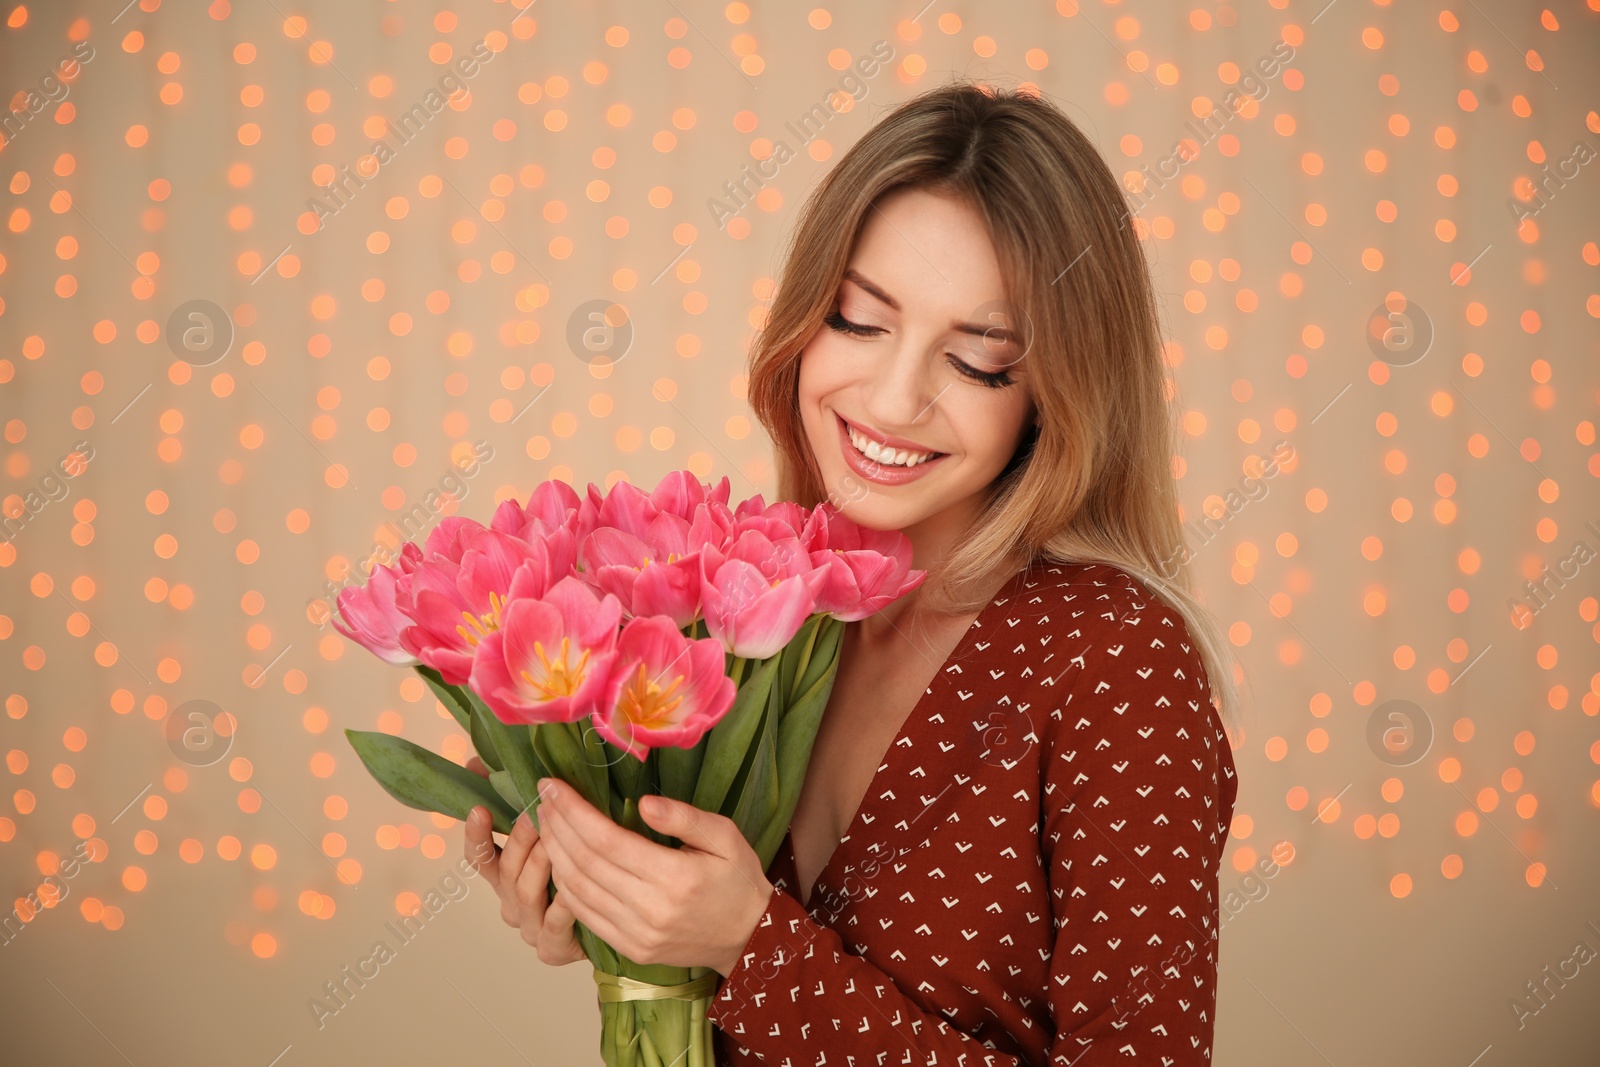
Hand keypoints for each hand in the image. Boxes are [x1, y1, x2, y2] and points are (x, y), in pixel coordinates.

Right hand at [462, 756, 585, 967]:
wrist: (617, 924)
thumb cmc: (585, 870)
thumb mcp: (555, 830)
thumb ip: (519, 797)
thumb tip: (476, 760)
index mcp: (507, 876)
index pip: (479, 856)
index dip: (476, 835)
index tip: (479, 809)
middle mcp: (512, 902)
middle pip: (506, 869)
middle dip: (520, 840)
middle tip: (536, 814)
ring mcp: (530, 927)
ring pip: (526, 891)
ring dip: (540, 864)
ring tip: (555, 841)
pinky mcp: (552, 948)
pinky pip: (554, 923)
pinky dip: (563, 904)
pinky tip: (575, 887)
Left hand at [535, 777, 773, 976]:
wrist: (750, 939)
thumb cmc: (737, 880)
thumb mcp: (726, 836)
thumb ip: (684, 818)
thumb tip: (644, 802)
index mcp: (675, 877)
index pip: (606, 839)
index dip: (573, 811)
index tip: (553, 786)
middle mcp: (650, 909)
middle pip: (585, 862)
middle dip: (557, 826)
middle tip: (543, 798)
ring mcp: (637, 934)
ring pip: (578, 890)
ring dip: (554, 854)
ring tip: (545, 824)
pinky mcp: (630, 949)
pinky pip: (585, 916)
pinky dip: (565, 886)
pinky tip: (558, 861)